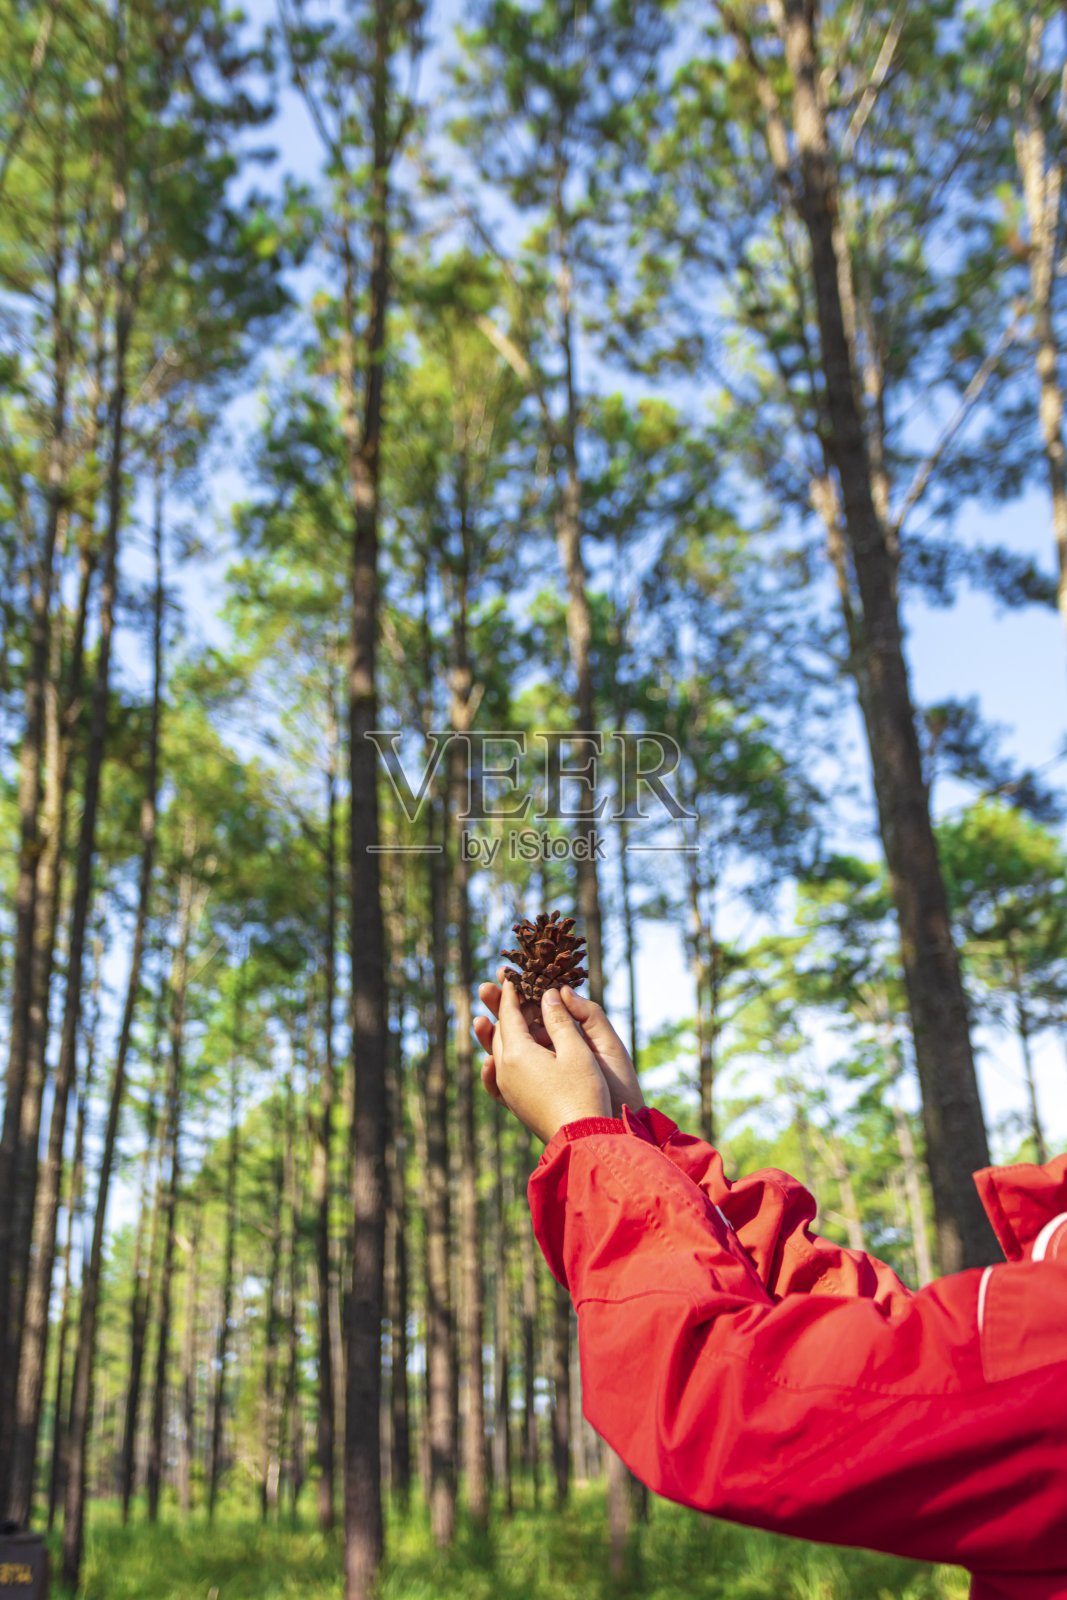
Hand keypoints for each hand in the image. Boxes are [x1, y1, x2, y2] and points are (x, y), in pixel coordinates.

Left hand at [471, 973, 610, 1143]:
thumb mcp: (576, 1051)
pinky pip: (495, 1078)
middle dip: (505, 1009)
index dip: (513, 993)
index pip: (509, 1014)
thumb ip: (559, 1020)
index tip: (514, 976)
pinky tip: (490, 1062)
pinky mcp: (514, 1104)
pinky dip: (493, 1064)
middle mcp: (505, 1070)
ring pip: (498, 1053)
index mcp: (518, 1053)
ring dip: (499, 1033)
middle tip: (510, 992)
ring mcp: (507, 1089)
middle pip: (500, 1031)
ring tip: (492, 1020)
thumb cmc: (584, 1093)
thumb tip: (548, 995)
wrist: (582, 1140)